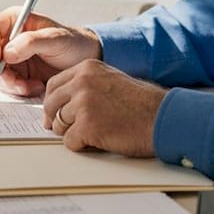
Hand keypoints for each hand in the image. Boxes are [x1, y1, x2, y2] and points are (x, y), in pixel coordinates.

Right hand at [0, 6, 100, 96]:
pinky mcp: (16, 73)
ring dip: (10, 83)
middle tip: (18, 82)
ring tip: (31, 86)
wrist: (85, 61)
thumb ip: (31, 42)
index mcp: (15, 20)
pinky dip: (18, 89)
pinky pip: (6, 84)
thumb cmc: (74, 43)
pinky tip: (35, 87)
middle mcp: (9, 37)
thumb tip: (7, 53)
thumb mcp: (57, 38)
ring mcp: (10, 57)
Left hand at [42, 59, 165, 157]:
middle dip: (56, 119)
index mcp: (86, 68)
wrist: (162, 118)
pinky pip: (69, 142)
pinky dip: (81, 145)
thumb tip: (61, 103)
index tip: (56, 113)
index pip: (53, 85)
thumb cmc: (141, 104)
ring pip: (58, 124)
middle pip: (50, 104)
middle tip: (67, 129)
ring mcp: (83, 103)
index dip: (53, 102)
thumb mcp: (110, 80)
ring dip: (72, 132)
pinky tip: (99, 141)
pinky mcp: (87, 126)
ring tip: (94, 132)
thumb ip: (85, 86)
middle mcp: (81, 82)